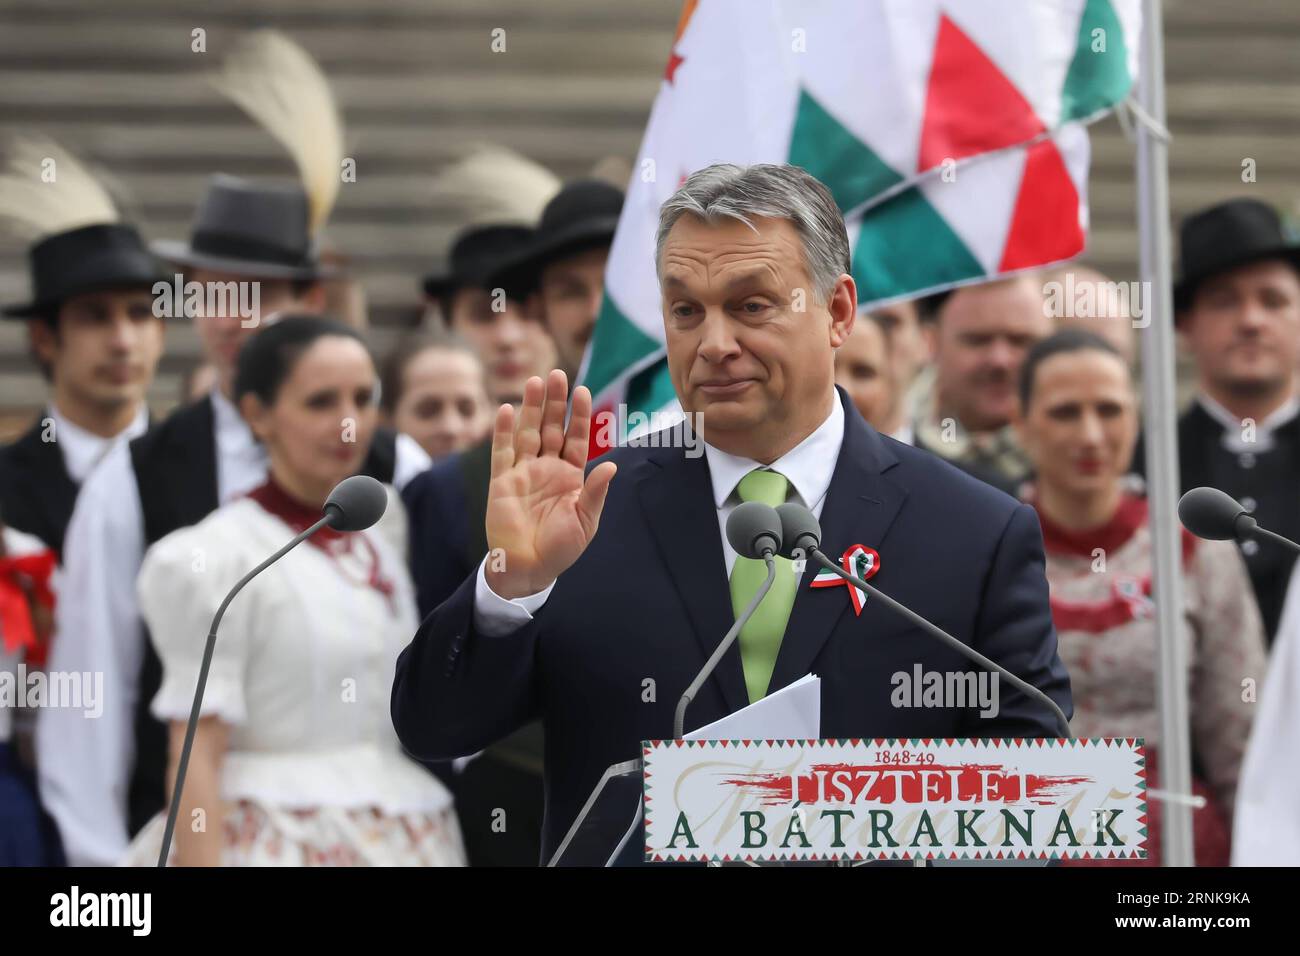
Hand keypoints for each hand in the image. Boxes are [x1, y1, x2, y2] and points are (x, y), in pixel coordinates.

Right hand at [484, 370, 616, 599]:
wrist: (529, 568)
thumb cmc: (561, 548)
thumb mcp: (585, 521)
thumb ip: (595, 492)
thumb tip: (612, 465)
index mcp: (571, 476)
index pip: (577, 438)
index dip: (579, 416)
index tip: (583, 391)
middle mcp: (547, 469)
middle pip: (551, 428)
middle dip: (555, 402)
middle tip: (557, 374)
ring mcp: (523, 473)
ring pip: (528, 433)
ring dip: (531, 408)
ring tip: (535, 381)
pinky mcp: (502, 482)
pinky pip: (502, 453)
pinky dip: (505, 432)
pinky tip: (508, 410)